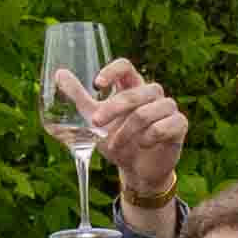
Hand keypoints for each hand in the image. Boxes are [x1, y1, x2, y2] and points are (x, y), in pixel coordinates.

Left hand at [88, 61, 188, 218]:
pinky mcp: (179, 125)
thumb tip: (59, 74)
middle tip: (96, 123)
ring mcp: (168, 108)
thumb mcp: (94, 119)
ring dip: (128, 130)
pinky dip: (150, 137)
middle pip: (136, 92)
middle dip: (113, 108)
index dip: (112, 70)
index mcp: (132, 87)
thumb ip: (79, 97)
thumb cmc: (118, 141)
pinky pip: (164, 126)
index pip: (126, 66)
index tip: (97, 84)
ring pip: (148, 111)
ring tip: (117, 145)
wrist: (137, 171)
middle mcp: (152, 94)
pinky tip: (143, 144)